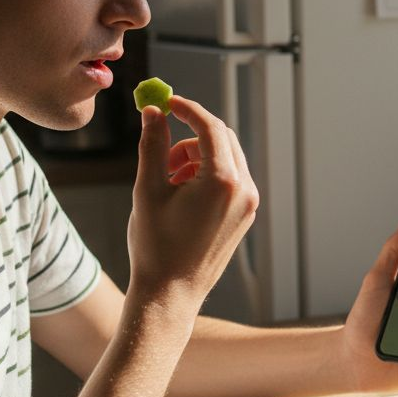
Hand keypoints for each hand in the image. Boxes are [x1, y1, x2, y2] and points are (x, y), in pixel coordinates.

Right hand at [126, 96, 258, 308]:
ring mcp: (249, 204)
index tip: (166, 102)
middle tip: (161, 152)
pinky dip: (206, 176)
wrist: (171, 293)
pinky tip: (182, 196)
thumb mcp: (148, 189)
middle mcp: (244, 190)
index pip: (211, 127)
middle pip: (222, 139)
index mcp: (223, 182)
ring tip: (167, 183)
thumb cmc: (156, 245)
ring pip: (225, 159)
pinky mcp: (245, 215)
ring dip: (195, 158)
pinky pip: (229, 179)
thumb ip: (153, 145)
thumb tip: (153, 112)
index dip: (187, 109)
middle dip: (189, 137)